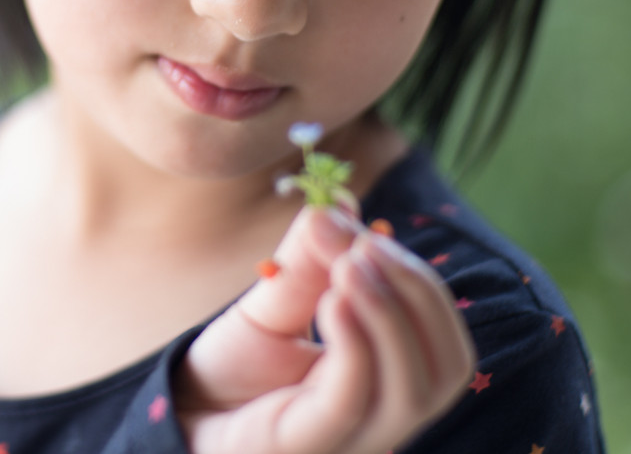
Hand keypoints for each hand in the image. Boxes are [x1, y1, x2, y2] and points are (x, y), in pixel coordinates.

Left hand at [175, 206, 474, 453]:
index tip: (368, 232)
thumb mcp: (277, 300)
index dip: (418, 282)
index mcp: (389, 381)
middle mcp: (383, 416)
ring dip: (392, 315)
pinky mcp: (314, 443)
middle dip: (419, 294)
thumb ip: (310, 259)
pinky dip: (355, 343)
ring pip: (415, 390)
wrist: (183, 412)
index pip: (442, 339)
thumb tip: (336, 202)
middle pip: (448, 367)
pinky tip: (331, 301)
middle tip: (366, 245)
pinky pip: (354, 399)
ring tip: (350, 264)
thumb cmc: (233, 368)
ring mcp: (353, 437)